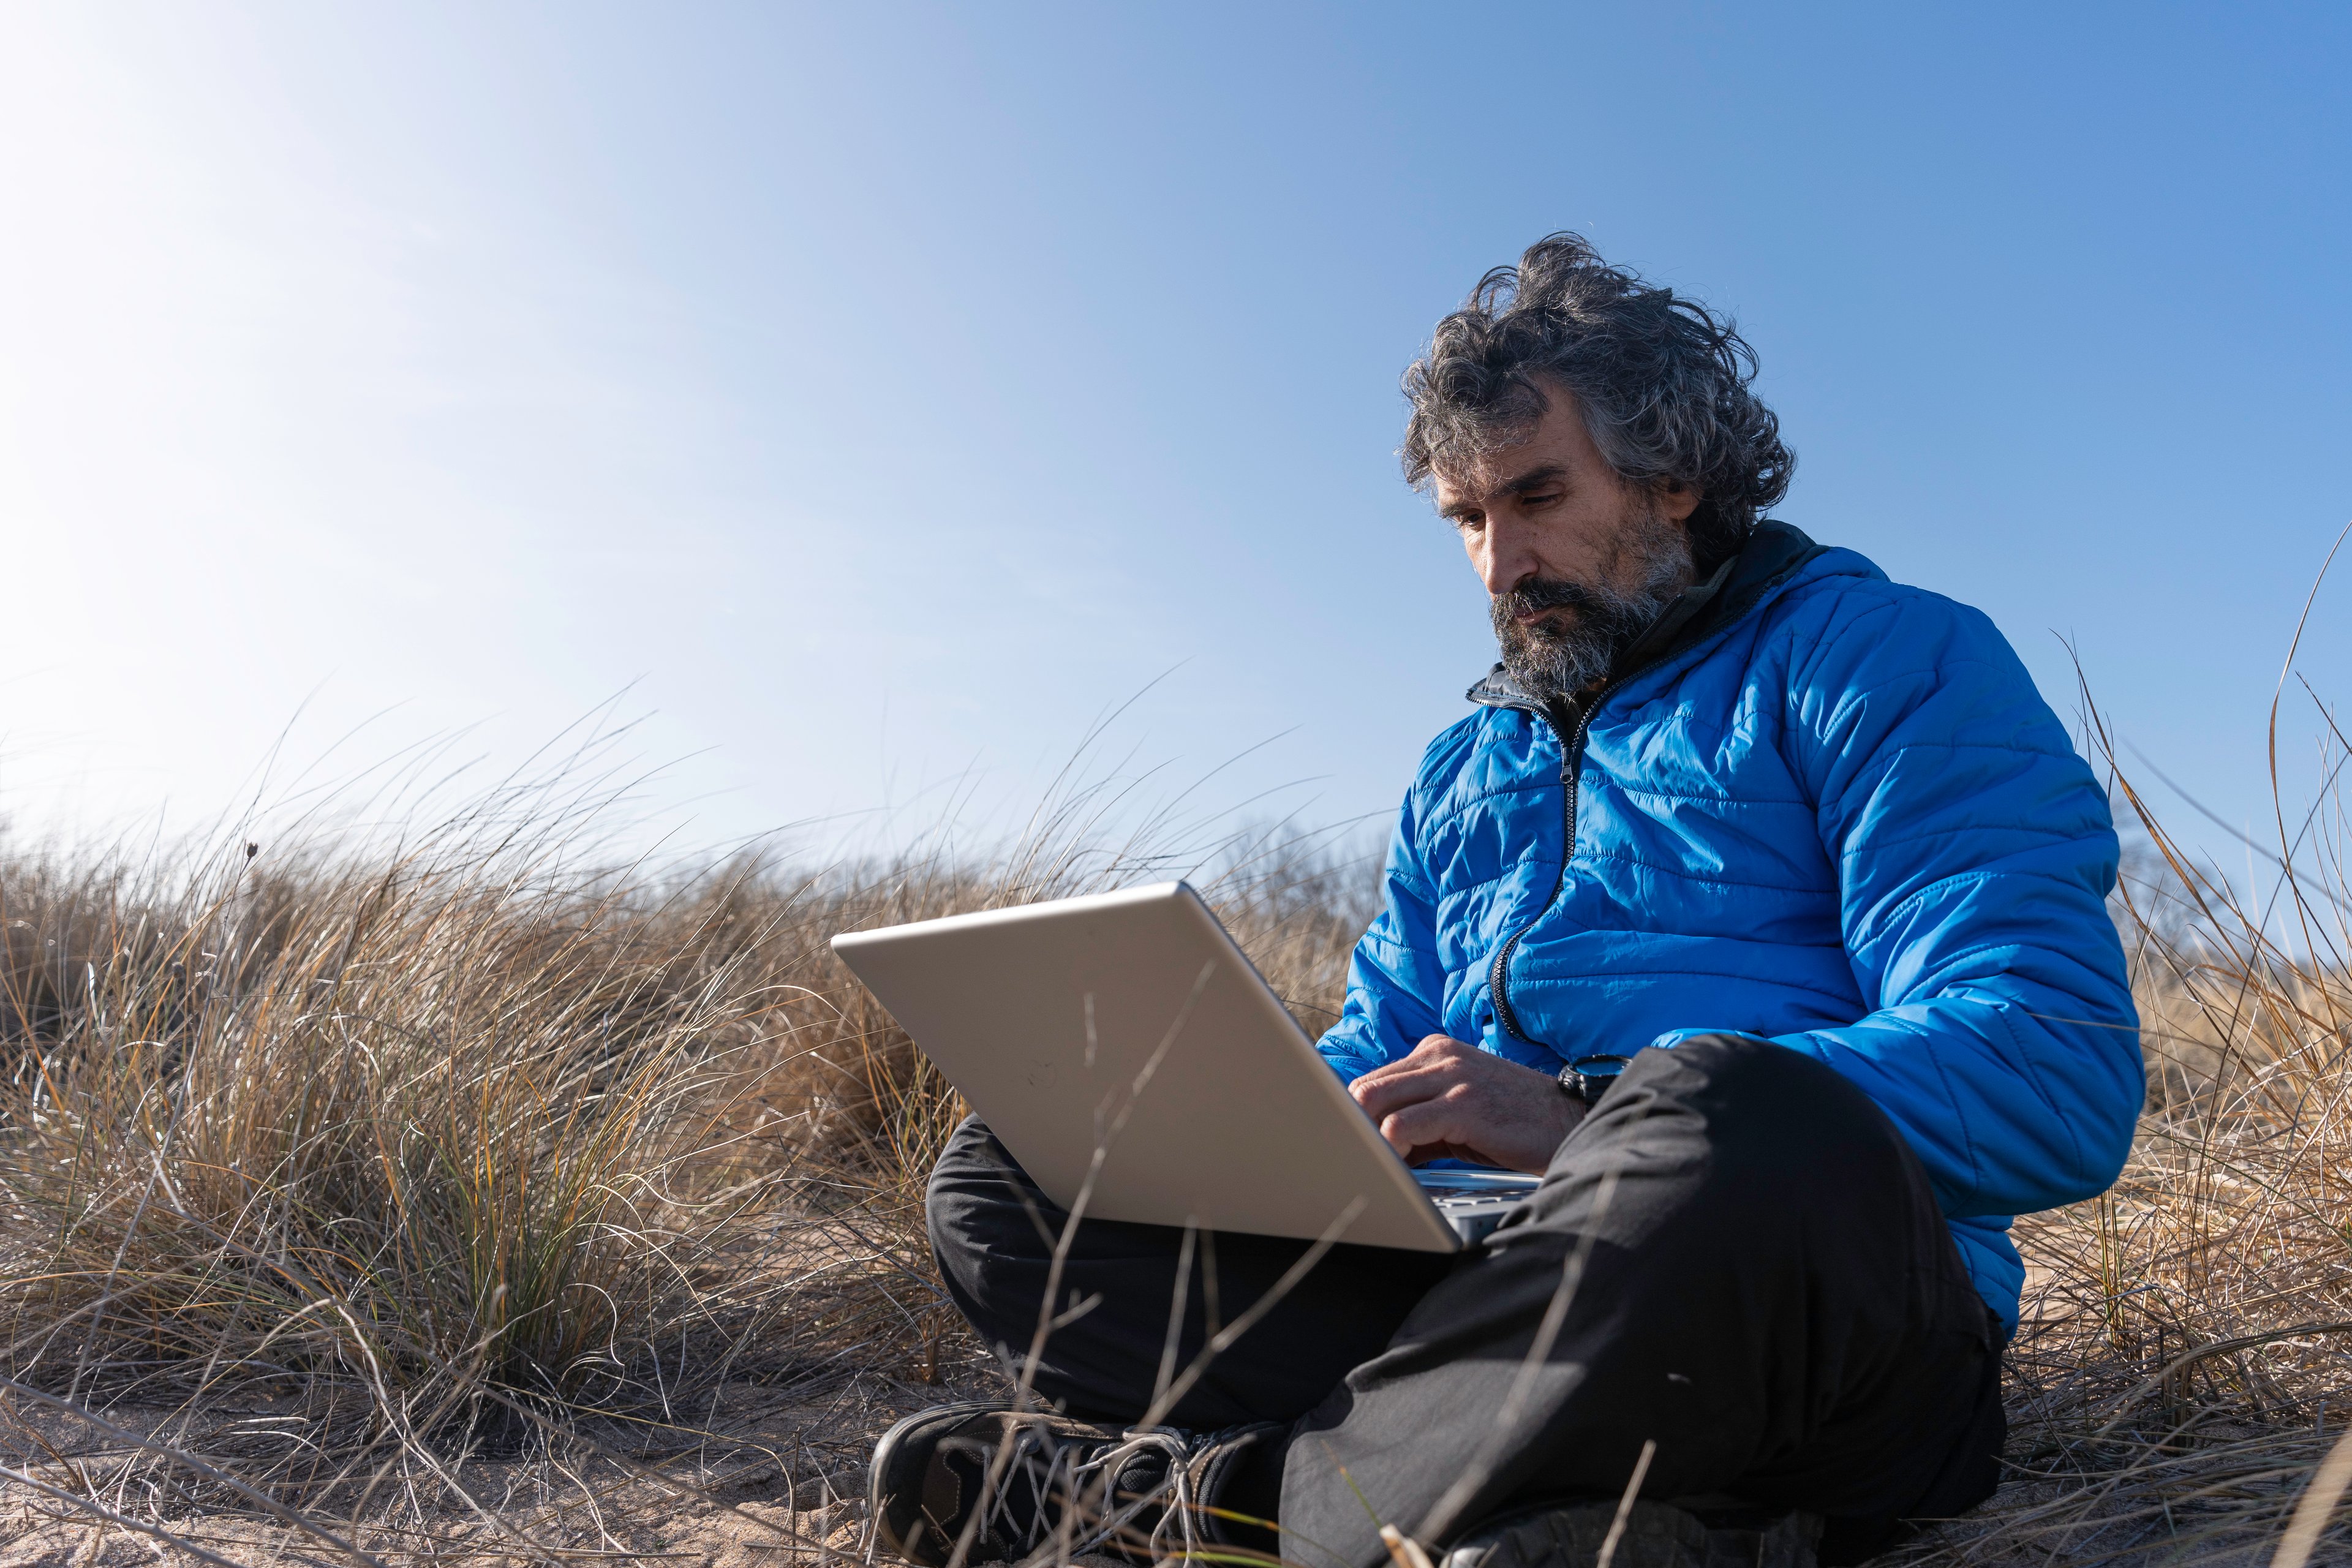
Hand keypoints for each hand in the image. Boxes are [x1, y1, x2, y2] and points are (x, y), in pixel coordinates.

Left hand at [1348, 1034, 1584, 1173]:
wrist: (1568, 1122)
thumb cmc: (1514, 1122)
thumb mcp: (1459, 1110)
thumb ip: (1419, 1118)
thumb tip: (1376, 1144)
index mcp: (1434, 1051)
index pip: (1372, 1079)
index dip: (1357, 1115)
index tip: (1356, 1143)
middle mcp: (1438, 1055)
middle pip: (1364, 1087)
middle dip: (1354, 1125)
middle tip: (1361, 1158)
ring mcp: (1451, 1076)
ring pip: (1373, 1099)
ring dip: (1367, 1137)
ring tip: (1378, 1163)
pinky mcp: (1463, 1105)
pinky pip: (1403, 1125)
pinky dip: (1390, 1147)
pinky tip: (1401, 1166)